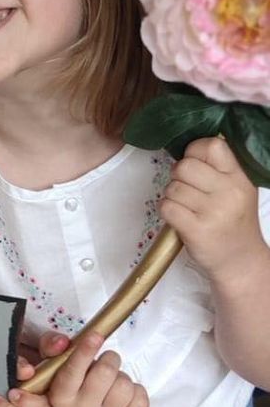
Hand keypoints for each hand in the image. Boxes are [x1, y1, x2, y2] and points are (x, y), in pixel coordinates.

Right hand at [40, 331, 148, 406]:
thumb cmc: (71, 381)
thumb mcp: (54, 361)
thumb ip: (52, 345)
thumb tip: (62, 342)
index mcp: (60, 397)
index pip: (73, 373)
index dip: (85, 352)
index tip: (95, 336)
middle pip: (106, 372)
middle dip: (109, 359)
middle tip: (104, 362)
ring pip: (126, 385)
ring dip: (122, 377)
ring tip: (111, 382)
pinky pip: (142, 399)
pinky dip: (136, 391)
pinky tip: (123, 395)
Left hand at [159, 136, 261, 283]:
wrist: (239, 260)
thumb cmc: (233, 221)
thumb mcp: (238, 190)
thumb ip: (219, 168)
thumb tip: (189, 147)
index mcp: (240, 178)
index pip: (213, 146)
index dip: (195, 151)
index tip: (195, 164)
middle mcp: (229, 192)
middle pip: (185, 166)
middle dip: (178, 176)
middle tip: (187, 189)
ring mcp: (213, 212)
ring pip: (172, 187)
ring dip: (172, 196)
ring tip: (187, 207)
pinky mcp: (196, 230)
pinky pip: (166, 207)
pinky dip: (167, 211)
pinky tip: (180, 218)